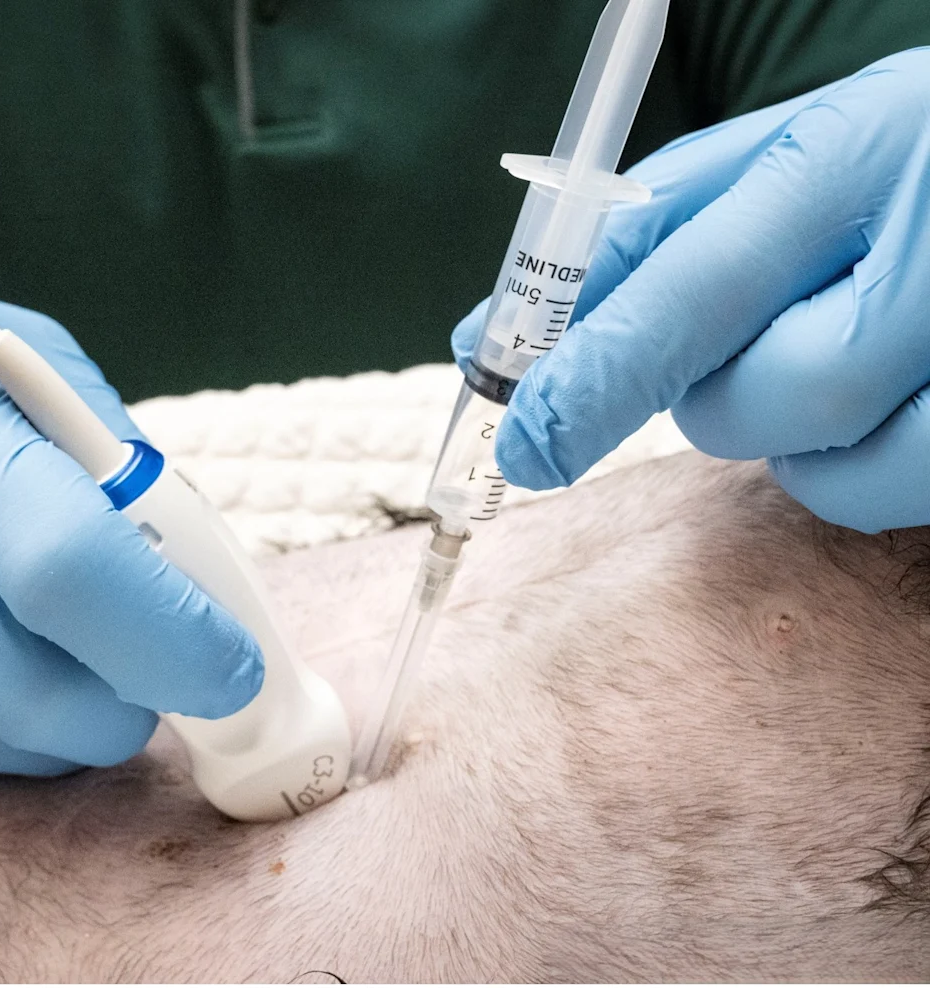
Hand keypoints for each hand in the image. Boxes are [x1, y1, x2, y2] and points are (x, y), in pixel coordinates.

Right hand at [0, 253, 262, 785]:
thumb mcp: (17, 370)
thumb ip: (108, 472)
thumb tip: (194, 586)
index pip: (80, 574)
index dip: (178, 644)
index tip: (234, 670)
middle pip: (37, 699)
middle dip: (123, 705)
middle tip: (140, 669)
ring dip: (41, 723)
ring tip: (27, 637)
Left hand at [453, 48, 929, 533]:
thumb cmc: (880, 163)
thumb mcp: (772, 156)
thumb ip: (632, 239)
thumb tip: (485, 337)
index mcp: (853, 157)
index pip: (694, 292)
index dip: (593, 378)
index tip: (523, 441)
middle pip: (752, 400)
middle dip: (705, 394)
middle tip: (737, 342)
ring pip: (815, 461)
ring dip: (773, 430)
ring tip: (820, 346)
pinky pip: (879, 492)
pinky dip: (844, 467)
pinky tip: (868, 399)